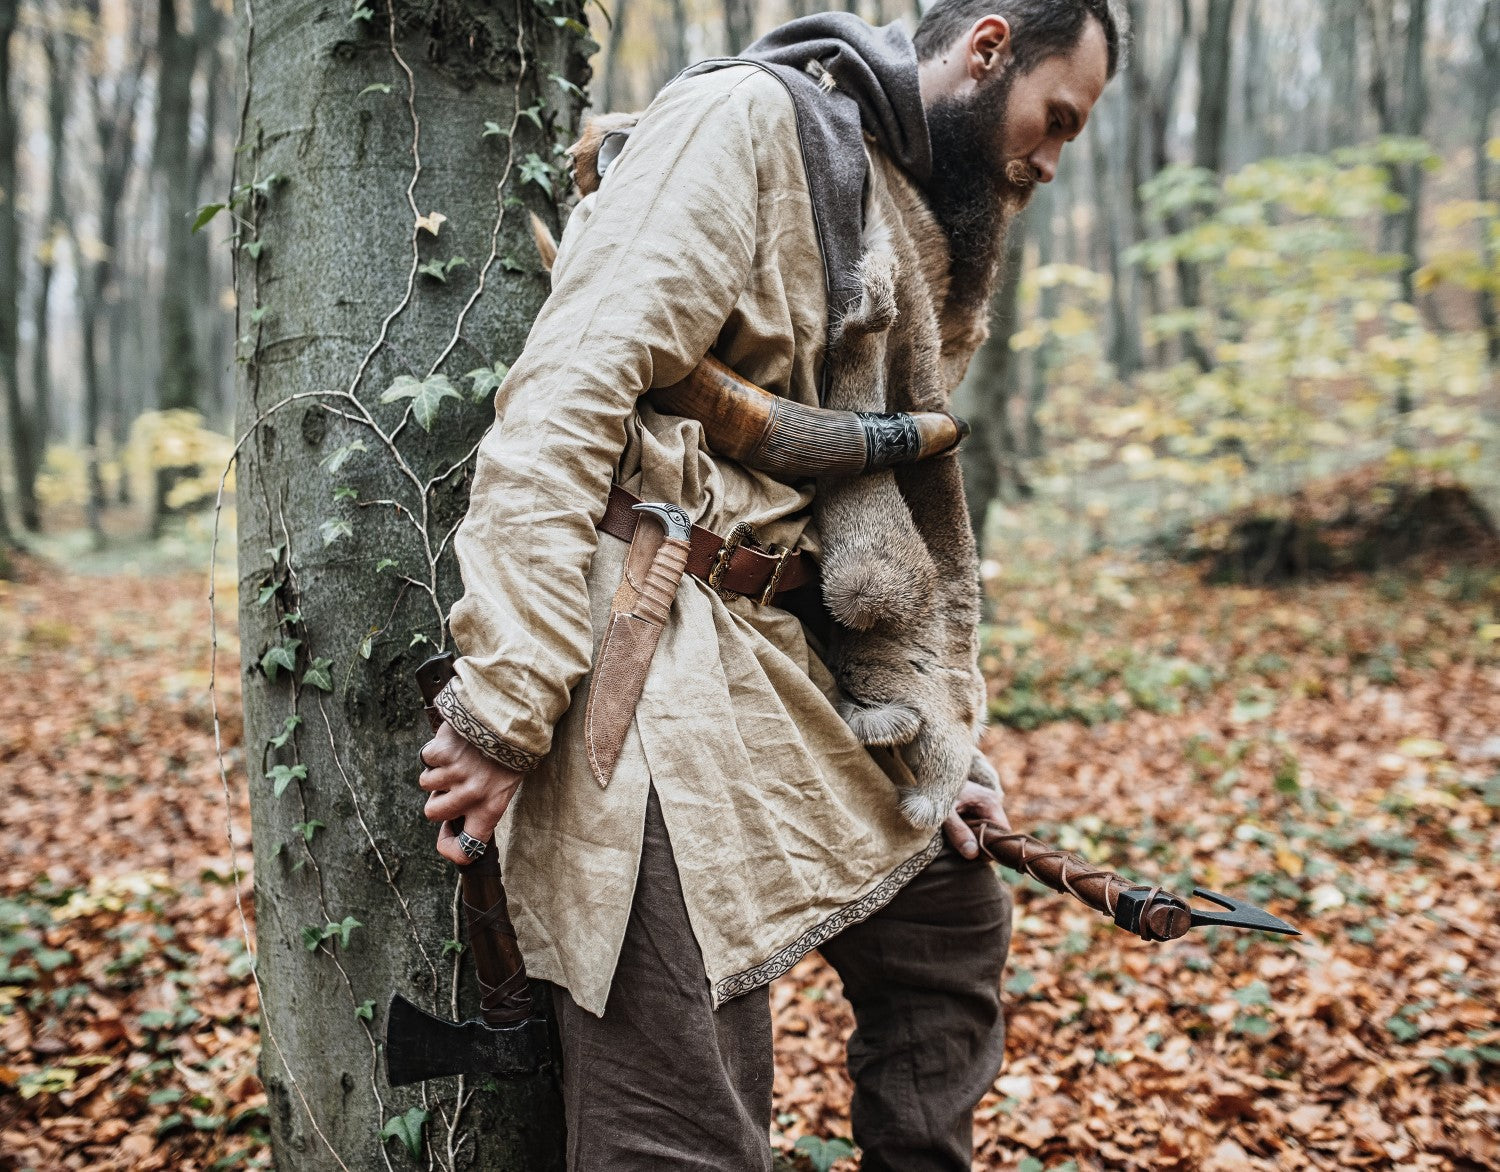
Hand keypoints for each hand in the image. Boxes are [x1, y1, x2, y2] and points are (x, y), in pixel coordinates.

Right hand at [418, 721, 524, 865]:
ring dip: (438, 771)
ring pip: (426, 783)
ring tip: (460, 757)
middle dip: (437, 798)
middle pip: (432, 813)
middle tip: (452, 782)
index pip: (466, 848)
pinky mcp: (442, 752)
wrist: (512, 714)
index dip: (451, 847)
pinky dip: (435, 750)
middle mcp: (471, 796)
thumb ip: (480, 805)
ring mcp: (455, 774)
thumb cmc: (509, 753)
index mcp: (490, 809)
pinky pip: (426, 758)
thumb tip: (450, 821)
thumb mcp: (504, 785)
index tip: (446, 838)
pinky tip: (455, 742)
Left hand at [942, 779, 1011, 860]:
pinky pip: (979, 826)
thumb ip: (958, 831)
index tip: (978, 857)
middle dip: (983, 845)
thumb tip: (973, 854)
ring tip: (960, 845)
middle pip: (996, 833)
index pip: (1003, 832)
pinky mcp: (976, 809)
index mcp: (990, 802)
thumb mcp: (945, 813)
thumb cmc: (936, 791)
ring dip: (975, 840)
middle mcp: (992, 803)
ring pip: (987, 831)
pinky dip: (970, 834)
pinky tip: (958, 837)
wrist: (929, 776)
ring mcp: (985, 806)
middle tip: (966, 854)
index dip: (994, 846)